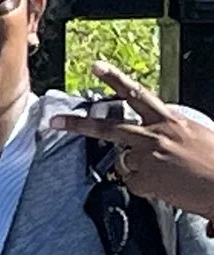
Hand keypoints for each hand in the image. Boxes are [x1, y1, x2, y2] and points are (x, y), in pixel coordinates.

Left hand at [46, 62, 213, 215]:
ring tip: (167, 174)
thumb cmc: (213, 161)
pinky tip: (167, 186)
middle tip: (55, 121)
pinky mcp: (144, 178)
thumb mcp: (194, 134)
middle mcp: (155, 135)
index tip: (96, 67)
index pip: (137, 94)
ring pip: (122, 160)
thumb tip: (149, 136)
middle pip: (108, 127)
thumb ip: (167, 131)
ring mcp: (147, 157)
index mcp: (170, 120)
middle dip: (79, 124)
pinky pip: (133, 182)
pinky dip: (146, 186)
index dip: (115, 79)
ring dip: (137, 168)